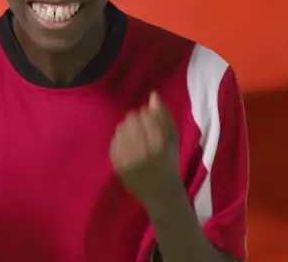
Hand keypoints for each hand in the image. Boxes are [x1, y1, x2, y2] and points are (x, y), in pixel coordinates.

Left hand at [110, 92, 183, 211]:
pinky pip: (114, 141)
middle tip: (142, 131)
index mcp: (160, 143)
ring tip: (136, 138)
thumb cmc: (169, 162)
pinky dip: (120, 141)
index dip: (147, 116)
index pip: (145, 115)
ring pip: (121, 128)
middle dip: (136, 122)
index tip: (150, 122)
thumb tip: (153, 95)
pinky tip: (128, 146)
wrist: (160, 192)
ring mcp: (128, 158)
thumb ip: (164, 116)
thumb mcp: (173, 139)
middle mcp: (142, 150)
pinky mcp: (117, 164)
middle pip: (131, 119)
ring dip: (128, 129)